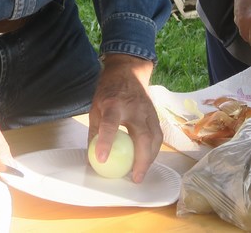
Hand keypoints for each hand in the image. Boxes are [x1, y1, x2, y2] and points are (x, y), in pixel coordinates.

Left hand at [87, 54, 159, 182]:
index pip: (110, 125)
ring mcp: (148, 111)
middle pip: (142, 136)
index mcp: (113, 104)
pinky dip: (154, 151)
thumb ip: (94, 133)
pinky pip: (158, 136)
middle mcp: (134, 108)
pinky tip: (148, 161)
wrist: (127, 72)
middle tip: (134, 178)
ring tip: (141, 173)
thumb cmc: (108, 92)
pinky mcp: (155, 115)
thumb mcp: (95, 108)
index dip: (106, 142)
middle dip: (140, 160)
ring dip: (150, 158)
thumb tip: (91, 159)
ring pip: (155, 138)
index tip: (102, 159)